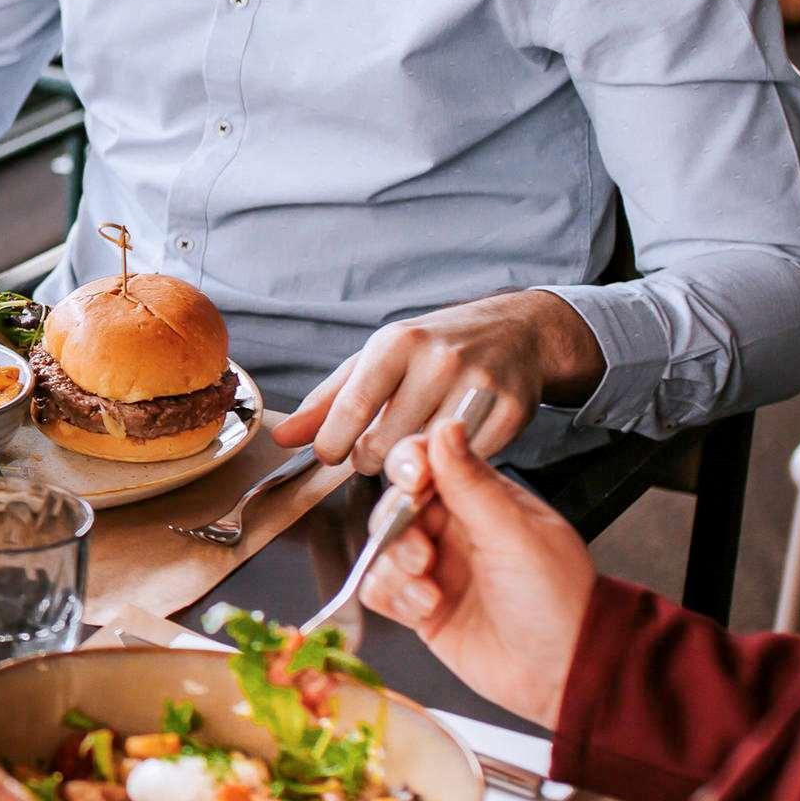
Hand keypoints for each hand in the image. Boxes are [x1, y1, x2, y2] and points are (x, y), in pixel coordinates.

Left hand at [273, 290, 602, 472]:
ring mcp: (479, 385)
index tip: (331, 454)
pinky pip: (467, 462)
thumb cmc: (433, 349)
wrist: (516, 332)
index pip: (351, 409)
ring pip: (426, 457)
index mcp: (396, 343)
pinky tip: (445, 452)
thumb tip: (282, 437)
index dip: (333, 445)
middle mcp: (439, 359)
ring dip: (410, 468)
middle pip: (387, 443)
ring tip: (410, 451)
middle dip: (372, 459)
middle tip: (377, 451)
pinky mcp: (512, 410)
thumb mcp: (375, 362)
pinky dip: (450, 468)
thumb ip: (327, 402)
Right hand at [361, 419, 594, 730]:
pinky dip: (393, 596)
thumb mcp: (514, 534)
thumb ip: (471, 484)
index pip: (433, 461)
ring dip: (397, 565)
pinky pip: (379, 588)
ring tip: (428, 586)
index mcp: (485, 499)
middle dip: (399, 524)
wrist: (561, 676)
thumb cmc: (556, 601)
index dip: (413, 463)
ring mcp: (436, 567)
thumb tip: (446, 427)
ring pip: (382, 546)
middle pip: (396, 503)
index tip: (412, 477)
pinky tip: (426, 608)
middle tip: (423, 550)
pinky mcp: (420, 607)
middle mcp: (456, 529)